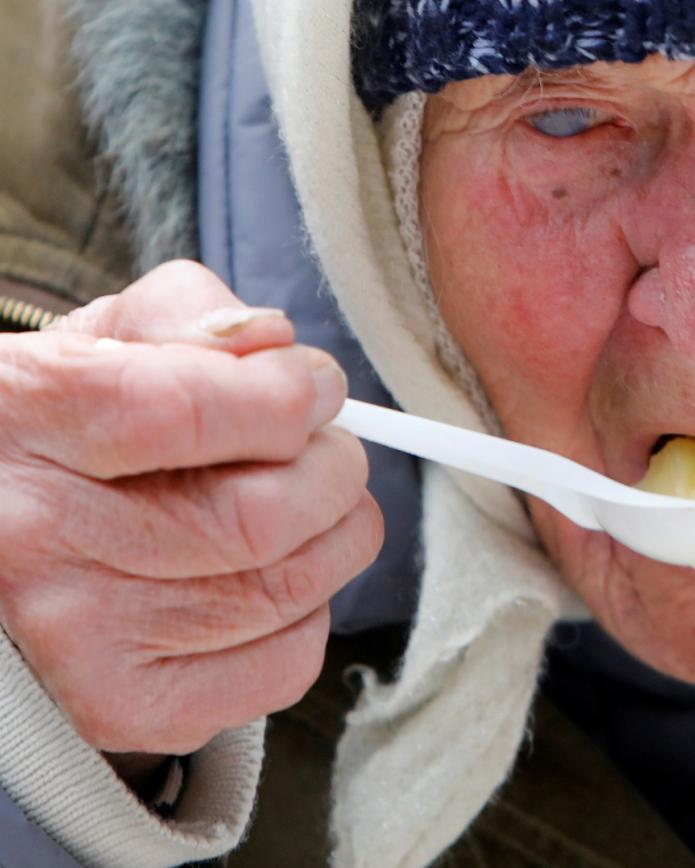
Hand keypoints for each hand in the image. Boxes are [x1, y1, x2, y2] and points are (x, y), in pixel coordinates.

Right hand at [0, 261, 382, 755]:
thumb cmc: (57, 428)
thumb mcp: (99, 337)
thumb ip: (188, 311)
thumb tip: (276, 342)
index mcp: (33, 418)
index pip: (197, 410)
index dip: (291, 392)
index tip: (315, 386)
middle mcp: (41, 538)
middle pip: (263, 514)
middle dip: (333, 467)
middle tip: (323, 448)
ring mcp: (77, 638)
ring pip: (289, 588)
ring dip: (336, 532)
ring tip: (308, 502)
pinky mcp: (120, 708)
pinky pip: (282, 664)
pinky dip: (308, 611)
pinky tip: (268, 573)